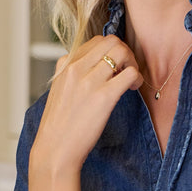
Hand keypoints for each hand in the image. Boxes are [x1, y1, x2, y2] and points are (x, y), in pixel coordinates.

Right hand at [32, 35, 142, 174]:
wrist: (55, 149)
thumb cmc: (59, 126)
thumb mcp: (59, 91)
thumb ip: (72, 75)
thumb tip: (93, 67)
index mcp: (65, 65)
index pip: (95, 41)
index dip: (111, 51)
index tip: (115, 66)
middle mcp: (76, 68)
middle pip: (110, 41)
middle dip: (125, 52)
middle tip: (127, 69)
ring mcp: (89, 81)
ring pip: (121, 52)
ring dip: (133, 63)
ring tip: (131, 80)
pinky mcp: (103, 96)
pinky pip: (129, 73)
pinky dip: (136, 78)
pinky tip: (132, 89)